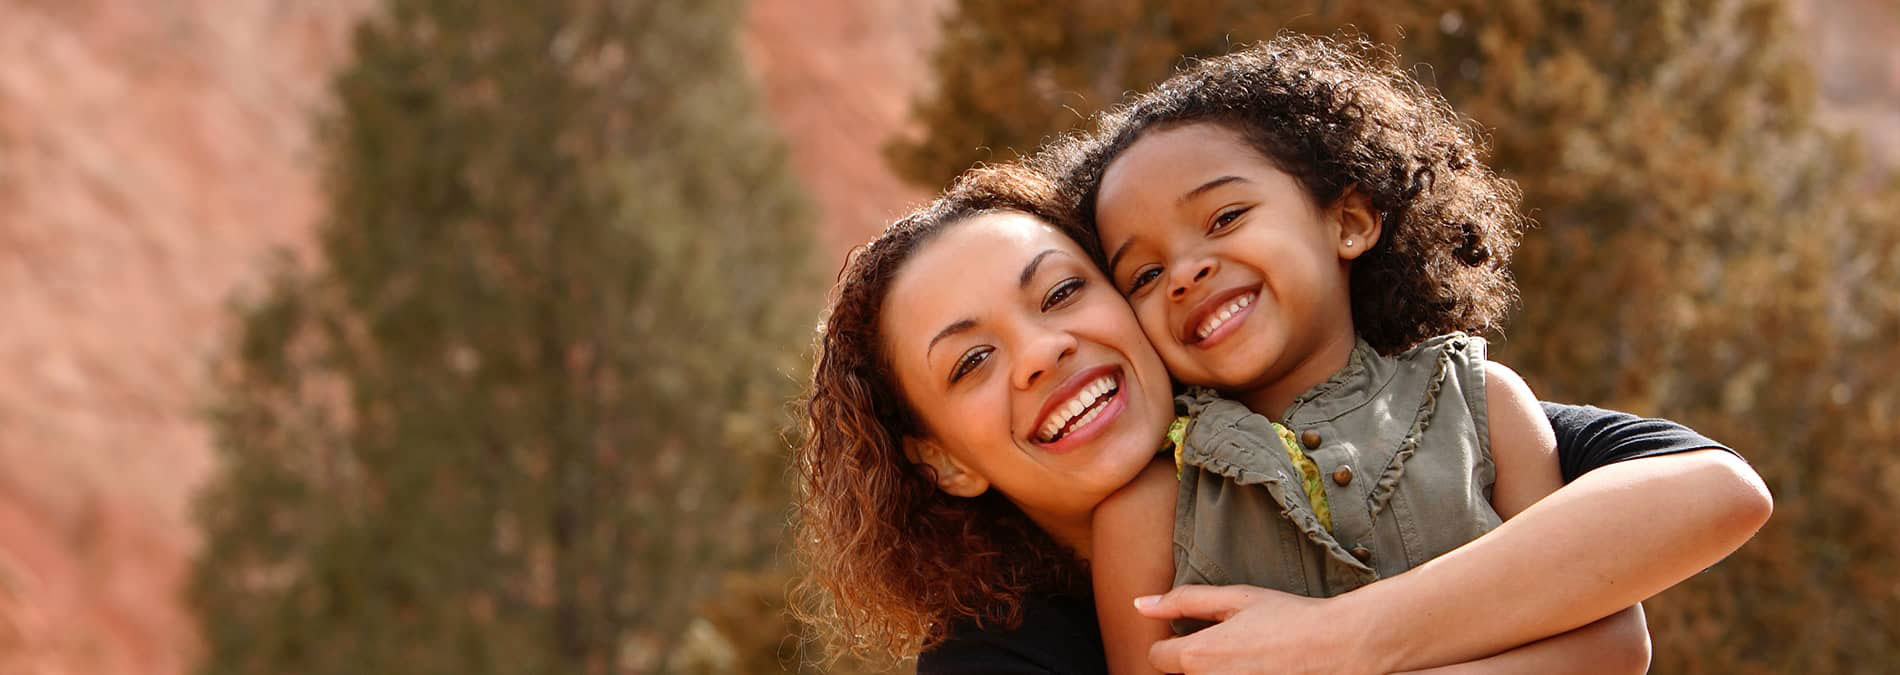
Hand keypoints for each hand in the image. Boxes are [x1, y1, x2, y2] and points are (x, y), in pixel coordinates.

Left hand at [1134, 585, 1389, 674]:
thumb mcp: (1235, 599)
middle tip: (1230, 646)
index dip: (1170, 641)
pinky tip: (1259, 666)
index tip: (1194, 632)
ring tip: (1247, 657)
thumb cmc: (1289, 618)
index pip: (1156, 657)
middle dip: (1194, 661)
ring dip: (1215, 670)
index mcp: (1197, 656)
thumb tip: (1140, 604)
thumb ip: (1183, 601)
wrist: (1339, 646)